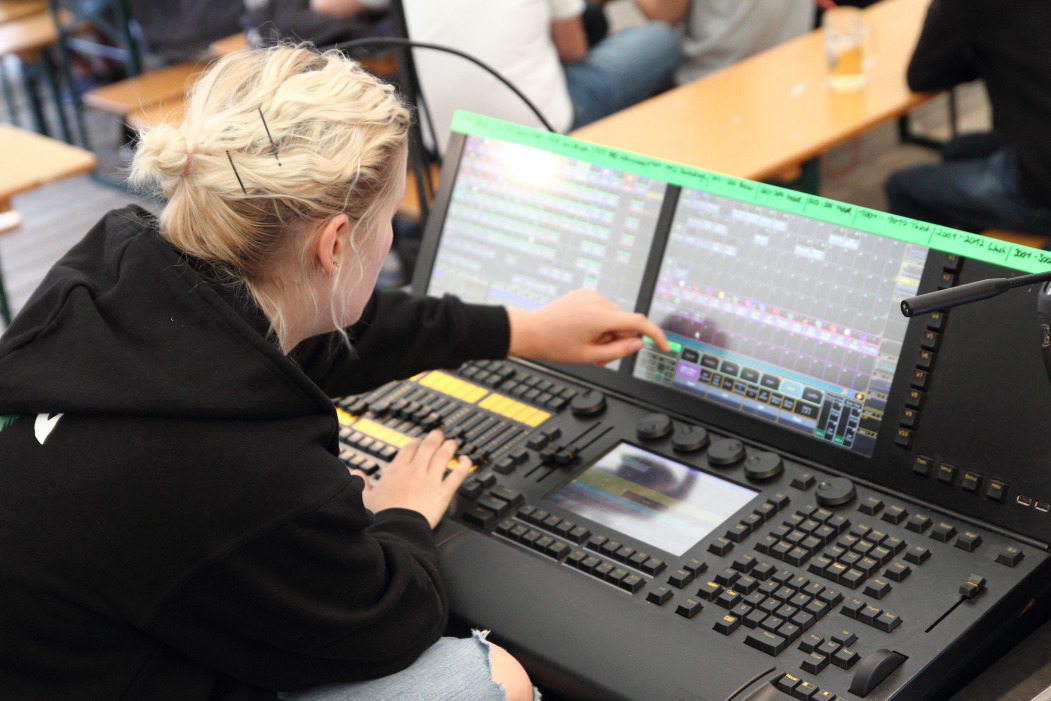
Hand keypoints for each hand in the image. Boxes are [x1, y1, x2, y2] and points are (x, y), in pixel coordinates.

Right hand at [357, 430, 471, 527]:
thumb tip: (356, 473)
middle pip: (428, 446)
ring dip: (450, 446)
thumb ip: (362, 484)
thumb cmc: (381, 517)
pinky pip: (458, 474)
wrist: (395, 530)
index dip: (416, 442)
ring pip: (444, 455)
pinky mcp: (443, 492)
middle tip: (439, 436)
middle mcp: (415, 471)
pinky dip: (464, 465)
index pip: (409, 448)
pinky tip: (466, 460)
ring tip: (453, 443)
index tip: (419, 441)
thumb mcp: (365, 498)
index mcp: (396, 471)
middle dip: (435, 438)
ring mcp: (430, 480)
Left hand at [506, 288, 670, 365]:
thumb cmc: (555, 344)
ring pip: (615, 318)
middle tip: (599, 357)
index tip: (664, 346)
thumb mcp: (589, 356)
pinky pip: (604, 310)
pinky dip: (600, 323)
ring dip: (607, 333)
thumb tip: (638, 343)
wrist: (532, 330)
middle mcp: (598, 301)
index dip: (655, 335)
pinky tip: (583, 331)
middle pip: (625, 324)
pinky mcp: (586, 293)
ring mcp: (591, 295)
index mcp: (599, 316)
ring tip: (588, 344)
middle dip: (617, 341)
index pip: (638, 323)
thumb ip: (618, 351)